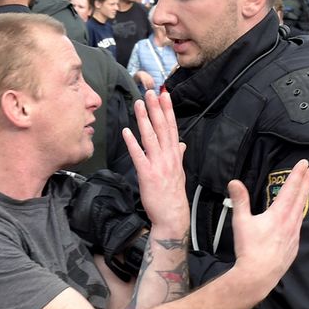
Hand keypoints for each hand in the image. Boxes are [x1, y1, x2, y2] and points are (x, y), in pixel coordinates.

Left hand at [122, 91, 187, 234]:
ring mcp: (158, 165)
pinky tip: (126, 131)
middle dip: (156, 108)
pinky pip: (139, 155)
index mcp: (176, 156)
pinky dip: (132, 143)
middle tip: (151, 92)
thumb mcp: (179, 173)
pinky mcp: (147, 175)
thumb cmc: (173, 196)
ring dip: (144, 119)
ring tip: (138, 103)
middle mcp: (169, 157)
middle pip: (162, 128)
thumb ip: (179, 156)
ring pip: (151, 138)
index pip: (172, 128)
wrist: (172, 216)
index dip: (168, 110)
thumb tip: (182, 145)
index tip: (165, 95)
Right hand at [229, 160, 308, 298]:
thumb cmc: (249, 249)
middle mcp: (290, 222)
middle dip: (306, 182)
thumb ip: (240, 200)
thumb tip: (235, 182)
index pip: (291, 189)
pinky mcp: (293, 246)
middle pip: (300, 197)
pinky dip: (299, 216)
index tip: (304, 164)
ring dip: (304, 198)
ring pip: (301, 211)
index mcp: (279, 214)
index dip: (298, 175)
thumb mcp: (241, 222)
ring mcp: (294, 235)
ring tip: (307, 189)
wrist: (259, 275)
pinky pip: (298, 226)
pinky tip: (297, 216)